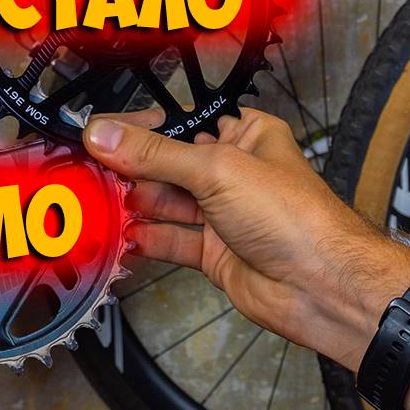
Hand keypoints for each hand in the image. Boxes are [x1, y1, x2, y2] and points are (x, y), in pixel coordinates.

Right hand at [83, 108, 409, 361]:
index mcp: (248, 136)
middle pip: (172, 164)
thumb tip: (105, 135)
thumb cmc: (293, 217)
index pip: (187, 123)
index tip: (105, 128)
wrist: (320, 286)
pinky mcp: (216, 254)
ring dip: (136, 202)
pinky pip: (172, 241)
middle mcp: (235, 173)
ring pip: (168, 203)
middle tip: (89, 166)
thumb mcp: (216, 170)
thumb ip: (155, 154)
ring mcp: (225, 215)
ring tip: (96, 198)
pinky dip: (147, 238)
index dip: (148, 125)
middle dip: (133, 167)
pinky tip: (121, 233)